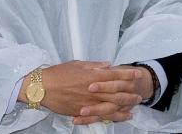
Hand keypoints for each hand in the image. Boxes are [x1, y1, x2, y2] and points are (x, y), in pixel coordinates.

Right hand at [19, 61, 146, 123]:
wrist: (42, 88)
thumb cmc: (58, 74)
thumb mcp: (78, 64)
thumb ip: (94, 65)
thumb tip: (108, 65)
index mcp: (92, 76)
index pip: (115, 75)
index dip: (127, 75)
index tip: (137, 75)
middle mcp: (93, 90)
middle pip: (116, 93)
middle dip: (129, 94)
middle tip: (139, 95)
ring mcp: (88, 103)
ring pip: (110, 107)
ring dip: (123, 108)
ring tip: (133, 108)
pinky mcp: (81, 112)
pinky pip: (99, 116)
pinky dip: (110, 117)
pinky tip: (117, 118)